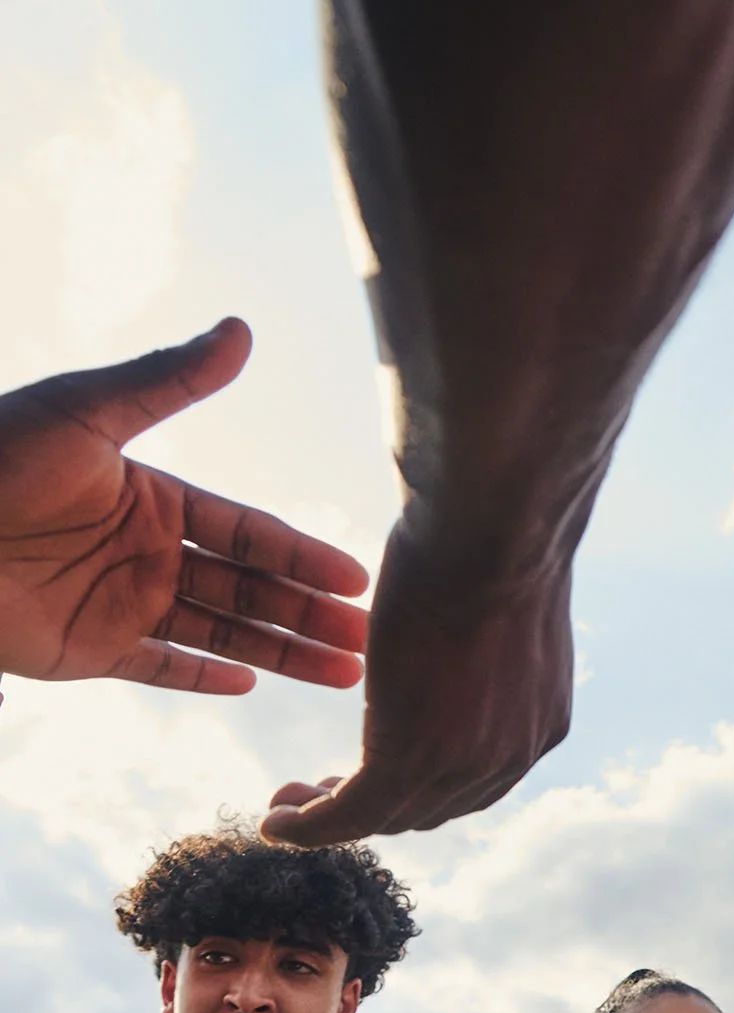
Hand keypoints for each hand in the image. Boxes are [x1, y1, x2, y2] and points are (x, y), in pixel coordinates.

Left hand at [0, 322, 367, 693]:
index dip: (302, 555)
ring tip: (343, 673)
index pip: (247, 531)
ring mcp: (120, 604)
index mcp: (152, 496)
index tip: (356, 577)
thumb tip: (241, 330)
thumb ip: (168, 382)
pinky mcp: (87, 650)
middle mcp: (146, 552)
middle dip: (309, 613)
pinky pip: (159, 667)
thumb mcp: (86, 411)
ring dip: (282, 651)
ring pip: (220, 633)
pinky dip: (202, 676)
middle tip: (369, 640)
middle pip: (247, 588)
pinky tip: (252, 681)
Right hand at [261, 508, 573, 842]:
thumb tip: (468, 624)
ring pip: (390, 816)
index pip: (475, 777)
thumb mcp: (498, 606)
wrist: (495, 523)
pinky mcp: (412, 756)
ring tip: (290, 806)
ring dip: (333, 818)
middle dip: (376, 807)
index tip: (374, 770)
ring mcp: (467, 761)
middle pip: (435, 806)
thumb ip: (487, 641)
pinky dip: (309, 827)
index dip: (422, 785)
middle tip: (322, 792)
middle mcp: (514, 753)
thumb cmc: (493, 531)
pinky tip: (276, 822)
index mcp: (538, 718)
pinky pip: (352, 815)